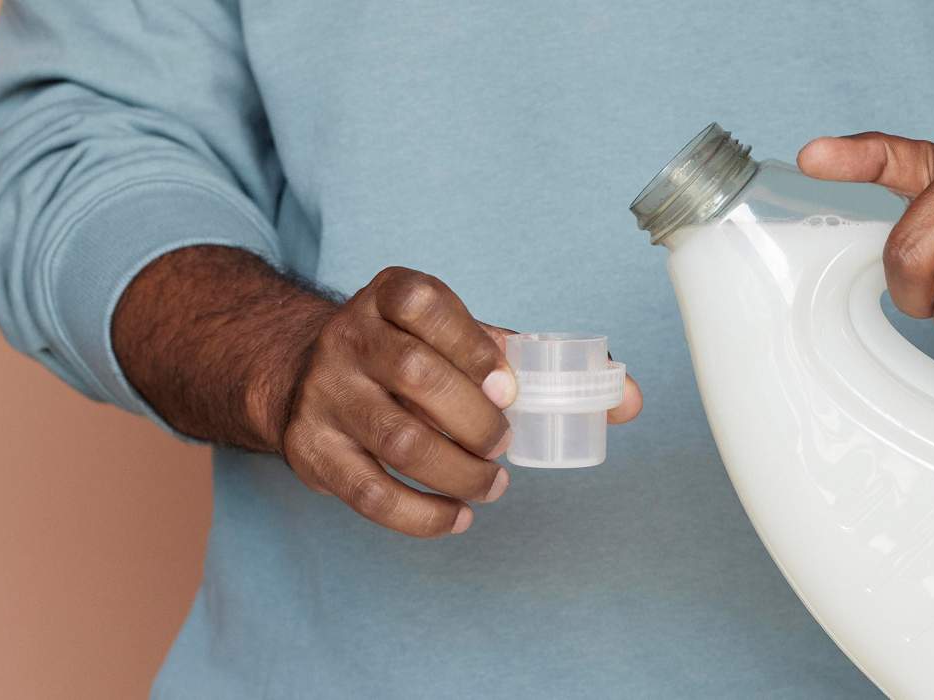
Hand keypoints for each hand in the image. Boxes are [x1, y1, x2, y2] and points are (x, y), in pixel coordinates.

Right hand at [271, 267, 642, 537]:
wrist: (306, 375)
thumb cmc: (407, 356)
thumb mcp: (456, 339)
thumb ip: (531, 361)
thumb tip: (626, 398)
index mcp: (389, 296)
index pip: (426, 304)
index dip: (473, 345)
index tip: (509, 387)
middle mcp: (349, 338)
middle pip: (416, 375)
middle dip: (476, 420)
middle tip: (503, 444)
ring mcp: (325, 393)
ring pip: (397, 439)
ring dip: (459, 473)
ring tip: (491, 486)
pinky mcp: (310, 450)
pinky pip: (370, 491)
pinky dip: (421, 515)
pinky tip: (456, 517)